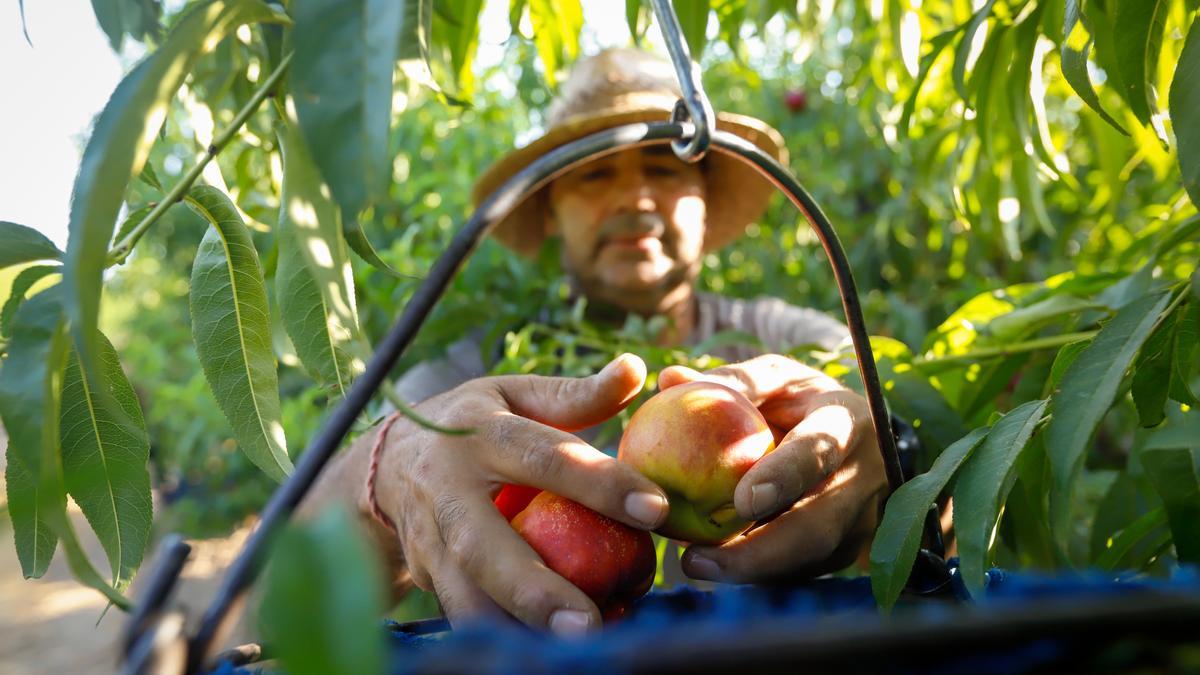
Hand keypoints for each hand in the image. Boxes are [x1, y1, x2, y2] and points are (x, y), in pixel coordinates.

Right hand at [369, 354, 667, 633]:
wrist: (383, 464)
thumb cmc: (472, 423)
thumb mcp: (514, 394)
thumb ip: (576, 395)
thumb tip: (636, 369)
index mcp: (479, 432)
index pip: (545, 456)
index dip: (600, 481)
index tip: (655, 509)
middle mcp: (447, 488)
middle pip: (484, 544)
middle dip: (534, 588)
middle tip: (592, 624)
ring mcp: (428, 537)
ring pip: (462, 593)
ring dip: (513, 626)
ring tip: (571, 651)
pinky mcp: (424, 575)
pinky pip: (461, 613)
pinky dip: (500, 636)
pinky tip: (545, 653)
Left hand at [658, 355, 887, 582]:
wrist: (856, 437)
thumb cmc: (800, 400)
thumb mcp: (775, 378)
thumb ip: (732, 381)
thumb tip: (670, 380)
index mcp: (846, 423)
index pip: (819, 451)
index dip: (785, 477)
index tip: (743, 500)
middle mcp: (862, 477)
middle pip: (818, 528)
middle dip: (760, 553)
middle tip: (697, 560)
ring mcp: (859, 520)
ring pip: (808, 559)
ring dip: (752, 570)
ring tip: (696, 566)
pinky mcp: (844, 550)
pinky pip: (799, 570)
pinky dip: (757, 571)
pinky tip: (716, 568)